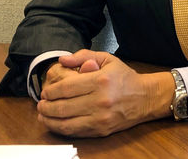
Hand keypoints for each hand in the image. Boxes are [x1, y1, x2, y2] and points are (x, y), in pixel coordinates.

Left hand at [37, 50, 174, 136]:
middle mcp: (99, 100)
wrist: (146, 97)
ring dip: (49, 119)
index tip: (45, 91)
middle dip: (46, 106)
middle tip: (41, 104)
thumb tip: (63, 60)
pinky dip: (60, 129)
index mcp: (100, 80)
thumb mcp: (107, 59)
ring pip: (65, 122)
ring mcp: (100, 118)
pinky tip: (55, 123)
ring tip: (43, 114)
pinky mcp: (101, 130)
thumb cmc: (125, 77)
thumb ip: (84, 56)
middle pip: (62, 107)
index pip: (65, 88)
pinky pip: (75, 132)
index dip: (50, 91)